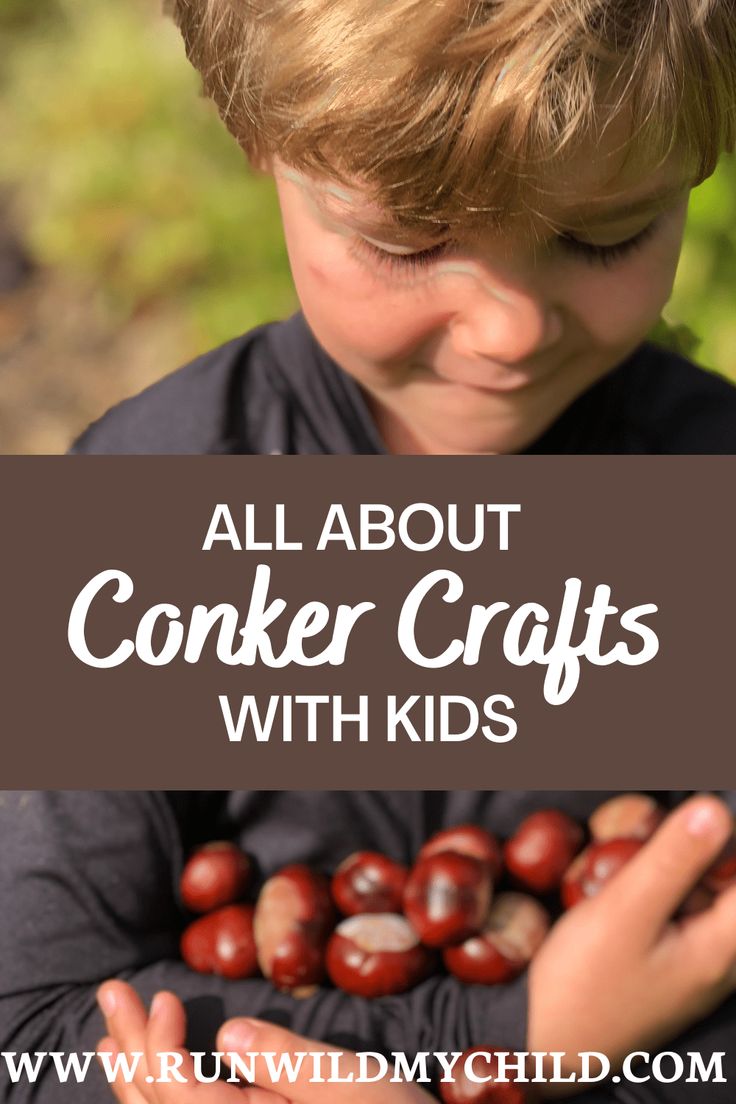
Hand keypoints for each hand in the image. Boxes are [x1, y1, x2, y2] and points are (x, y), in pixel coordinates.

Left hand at [97, 981, 433, 1103]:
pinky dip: (161, 1099)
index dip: (159, 1046)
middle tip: (110, 993)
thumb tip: (229, 1034)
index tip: (164, 995)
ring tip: (112, 1036)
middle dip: (131, 1051)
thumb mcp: (352, 1084)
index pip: (180, 1096)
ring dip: (136, 1078)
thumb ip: (288, 1063)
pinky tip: (152, 1076)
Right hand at [528, 794, 735, 1092]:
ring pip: (698, 897)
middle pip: (724, 883)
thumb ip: (674, 859)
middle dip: (689, 854)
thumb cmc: (584, 983)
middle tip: (639, 851)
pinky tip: (619, 897)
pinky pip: (677, 915)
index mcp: (724, 948)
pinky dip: (653, 895)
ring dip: (666, 872)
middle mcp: (720, 961)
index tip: (679, 828)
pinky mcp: (669, 968)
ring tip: (622, 875)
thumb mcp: (626, 910)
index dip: (720, 843)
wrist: (544, 1046)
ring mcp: (695, 967)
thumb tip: (715, 808)